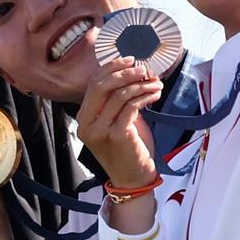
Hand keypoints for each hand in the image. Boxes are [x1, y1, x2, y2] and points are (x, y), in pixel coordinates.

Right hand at [75, 57, 162, 188]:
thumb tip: (132, 71)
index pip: (93, 84)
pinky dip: (145, 96)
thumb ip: (116, 101)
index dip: (111, 68)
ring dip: (141, 85)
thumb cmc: (127, 149)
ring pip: (120, 95)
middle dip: (125, 72)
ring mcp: (100, 131)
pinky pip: (132, 107)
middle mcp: (87, 124)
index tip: (129, 60)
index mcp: (83, 119)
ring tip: (155, 83)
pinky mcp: (117, 136)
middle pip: (102, 86)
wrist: (132, 179)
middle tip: (143, 69)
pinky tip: (154, 95)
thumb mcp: (115, 121)